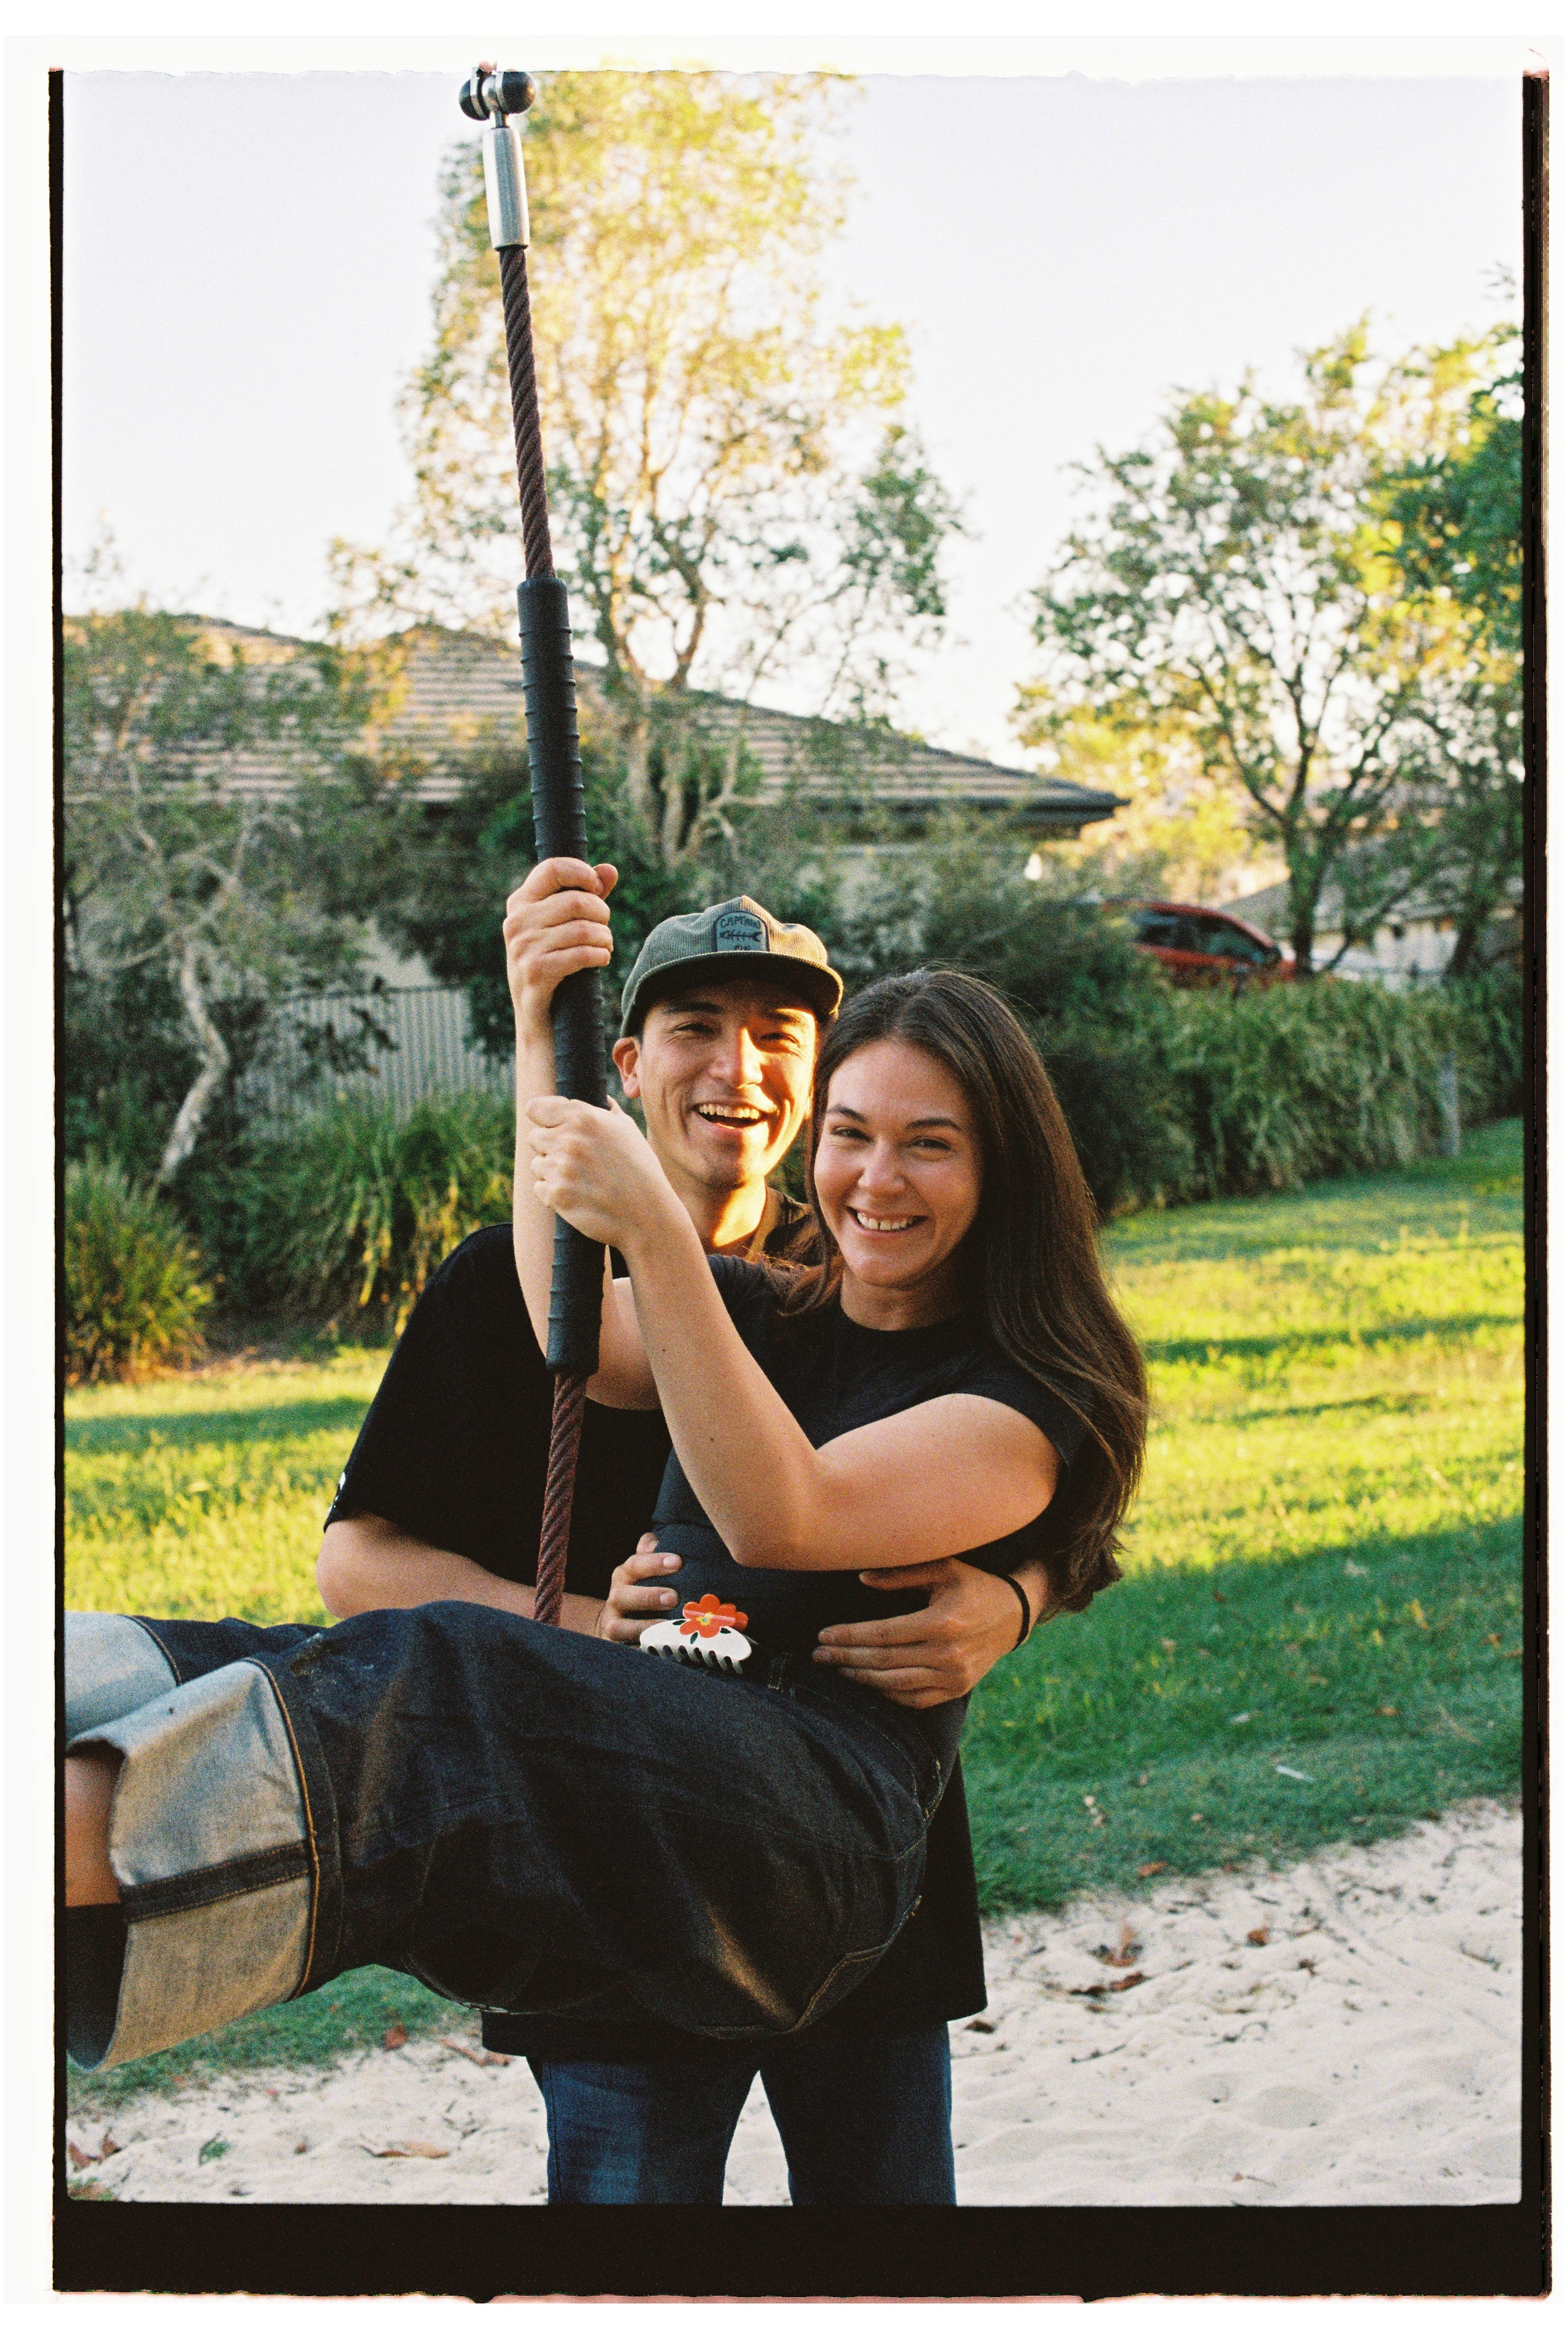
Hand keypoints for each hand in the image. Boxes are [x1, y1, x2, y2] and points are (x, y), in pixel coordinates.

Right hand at [503, 856, 617, 1036]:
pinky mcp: (535, 972)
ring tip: (605, 947)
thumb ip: (588, 896)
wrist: (540, 1018)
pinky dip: (600, 956)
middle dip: (602, 914)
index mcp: (520, 903)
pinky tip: (601, 959)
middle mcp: (516, 922)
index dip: (583, 873)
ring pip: (584, 929)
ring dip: (605, 939)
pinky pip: (582, 954)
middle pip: (576, 900)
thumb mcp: (566, 926)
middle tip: (605, 929)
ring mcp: (522, 948)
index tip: (598, 889)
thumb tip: (609, 870)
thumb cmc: (555, 964)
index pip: (553, 868)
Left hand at [527, 1092, 675, 1251]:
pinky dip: (553, 1193)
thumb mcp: (628, 1129)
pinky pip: (539, 1187)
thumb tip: (600, 1098)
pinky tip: (578, 1195)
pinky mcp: (556, 1195)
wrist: (647, 1214)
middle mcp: (568, 1140)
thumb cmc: (640, 1169)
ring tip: (581, 1179)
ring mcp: (560, 1169)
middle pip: (534, 1137)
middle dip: (549, 1147)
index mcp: (583, 1118)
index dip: (543, 1118)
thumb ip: (606, 1110)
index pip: (535, 1109)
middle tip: (575, 1159)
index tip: (552, 1127)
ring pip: (537, 1164)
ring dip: (552, 1171)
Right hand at [599, 1533, 682, 1643]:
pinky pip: (625, 1651)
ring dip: (644, 1626)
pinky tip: (658, 1649)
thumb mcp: (643, 1571)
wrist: (615, 1624)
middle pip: (625, 1595)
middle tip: (674, 1597)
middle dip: (649, 1596)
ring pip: (621, 1626)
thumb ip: (650, 1553)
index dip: (654, 1562)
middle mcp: (615, 1598)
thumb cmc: (640, 1591)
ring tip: (667, 1625)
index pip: (635, 1565)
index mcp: (624, 1576)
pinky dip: (639, 1651)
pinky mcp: (615, 1647)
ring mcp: (613, 1624)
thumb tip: (657, 1539)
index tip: (678, 1561)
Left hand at [812, 1557, 1035, 1709]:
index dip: (850, 1636)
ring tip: (837, 1669)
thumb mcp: (944, 1568)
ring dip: (861, 1678)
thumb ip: (902, 1574)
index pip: (884, 1634)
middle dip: (846, 1658)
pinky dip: (888, 1693)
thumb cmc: (974, 1585)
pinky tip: (868, 1682)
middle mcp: (948, 1653)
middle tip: (818, 1655)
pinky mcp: (958, 1690)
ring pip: (896, 1684)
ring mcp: (954, 1676)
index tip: (823, 1636)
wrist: (1014, 1615)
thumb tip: (862, 1579)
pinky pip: (915, 1699)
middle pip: (884, 1661)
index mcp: (942, 1622)